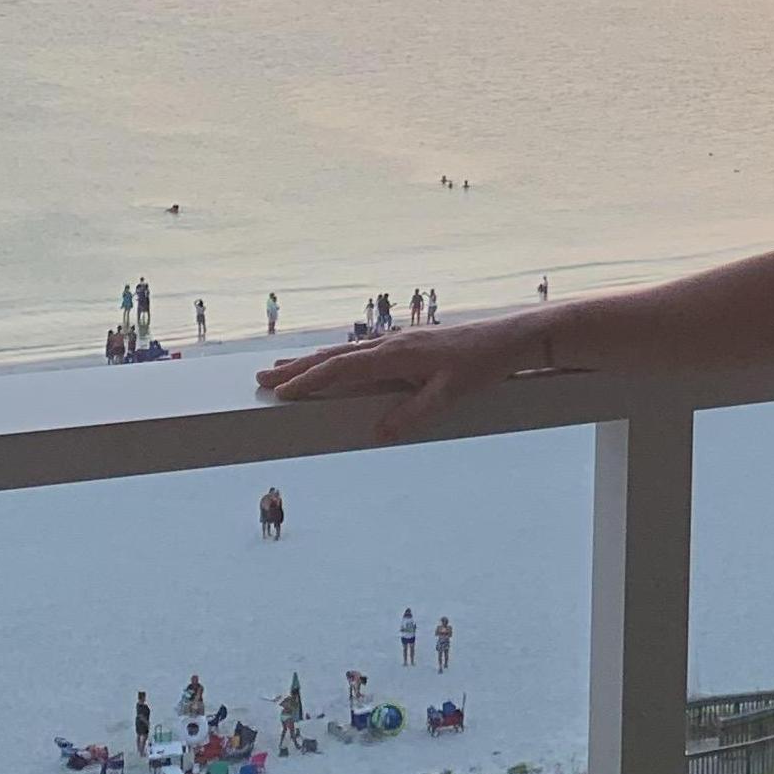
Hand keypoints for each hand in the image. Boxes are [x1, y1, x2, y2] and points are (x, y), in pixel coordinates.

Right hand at [256, 321, 528, 441]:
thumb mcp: (449, 396)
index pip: (341, 369)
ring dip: (313, 361)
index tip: (279, 392)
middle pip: (334, 356)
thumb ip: (412, 416)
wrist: (511, 339)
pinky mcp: (408, 344)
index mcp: (396, 355)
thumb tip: (376, 435)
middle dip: (297, 368)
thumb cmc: (483, 366)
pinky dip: (337, 358)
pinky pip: (361, 351)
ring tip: (283, 368)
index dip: (309, 381)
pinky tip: (333, 364)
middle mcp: (391, 344)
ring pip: (346, 352)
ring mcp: (399, 342)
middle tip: (261, 377)